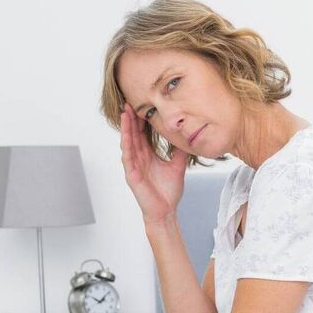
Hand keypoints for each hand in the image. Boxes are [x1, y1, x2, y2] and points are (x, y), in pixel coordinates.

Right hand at [120, 104, 185, 224]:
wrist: (166, 211)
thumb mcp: (178, 166)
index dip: (141, 120)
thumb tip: (187, 137)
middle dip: (131, 118)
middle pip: (133, 134)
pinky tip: (126, 134)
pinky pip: (128, 156)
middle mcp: (138, 158)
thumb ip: (180, 152)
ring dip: (126, 128)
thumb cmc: (168, 191)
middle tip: (130, 102)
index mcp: (147, 156)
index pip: (142, 134)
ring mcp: (133, 166)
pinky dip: (127, 144)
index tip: (142, 105)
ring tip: (125, 112)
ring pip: (128, 142)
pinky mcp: (132, 174)